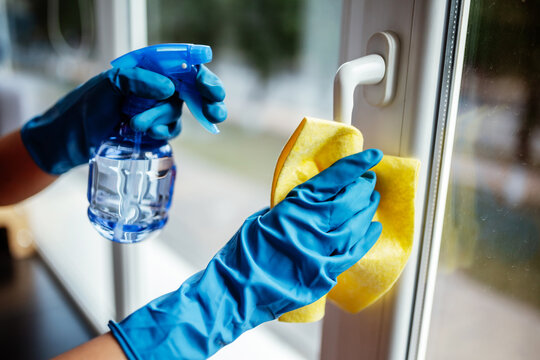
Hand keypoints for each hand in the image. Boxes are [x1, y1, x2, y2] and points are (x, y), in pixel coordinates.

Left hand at [20, 65, 225, 174]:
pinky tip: (149, 134)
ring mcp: (153, 109)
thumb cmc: (85, 107)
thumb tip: (169, 87)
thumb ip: (138, 81)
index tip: (208, 87)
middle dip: (205, 101)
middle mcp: (153, 88)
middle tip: (216, 113)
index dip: (201, 76)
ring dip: (164, 119)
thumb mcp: (108, 87)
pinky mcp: (152, 131)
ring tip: (136, 124)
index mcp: (145, 70)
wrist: (69, 141)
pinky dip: (163, 132)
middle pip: (190, 90)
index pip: (182, 67)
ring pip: (177, 113)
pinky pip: (169, 130)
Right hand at [109, 149, 382, 358]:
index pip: (332, 180)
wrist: (236, 291)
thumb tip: (313, 200)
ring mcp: (320, 252)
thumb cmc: (244, 252)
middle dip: (363, 187)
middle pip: (350, 201)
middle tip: (368, 180)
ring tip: (371, 200)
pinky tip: (373, 228)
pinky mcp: (324, 274)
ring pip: (356, 225)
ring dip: (367, 210)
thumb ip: (292, 208)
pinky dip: (367, 238)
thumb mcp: (264, 218)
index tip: (372, 155)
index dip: (355, 165)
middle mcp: (311, 227)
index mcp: (293, 207)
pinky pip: (354, 252)